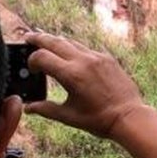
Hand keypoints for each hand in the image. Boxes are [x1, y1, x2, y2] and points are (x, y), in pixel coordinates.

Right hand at [24, 33, 144, 136]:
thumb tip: (28, 107)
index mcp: (71, 75)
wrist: (129, 116)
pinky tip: (69, 55)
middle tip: (27, 37)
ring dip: (56, 41)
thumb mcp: (68, 116)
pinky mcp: (106, 58)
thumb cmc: (98, 120)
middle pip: (54, 41)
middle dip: (38, 38)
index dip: (32, 61)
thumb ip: (45, 109)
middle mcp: (83, 61)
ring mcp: (96, 57)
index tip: (32, 70)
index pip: (42, 56)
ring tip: (45, 42)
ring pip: (70, 42)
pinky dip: (73, 49)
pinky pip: (85, 48)